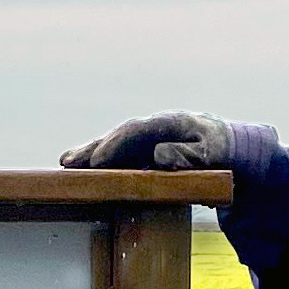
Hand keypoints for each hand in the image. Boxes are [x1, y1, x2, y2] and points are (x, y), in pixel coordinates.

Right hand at [59, 111, 232, 170]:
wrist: (222, 140)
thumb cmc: (217, 149)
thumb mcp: (210, 153)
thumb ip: (188, 154)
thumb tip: (157, 155)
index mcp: (169, 123)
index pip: (137, 131)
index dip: (116, 144)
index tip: (98, 160)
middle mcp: (152, 126)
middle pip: (118, 135)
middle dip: (94, 148)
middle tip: (70, 163)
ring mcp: (144, 135)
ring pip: (113, 141)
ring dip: (89, 152)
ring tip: (65, 163)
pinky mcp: (140, 146)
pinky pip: (116, 151)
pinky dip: (96, 157)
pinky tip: (75, 164)